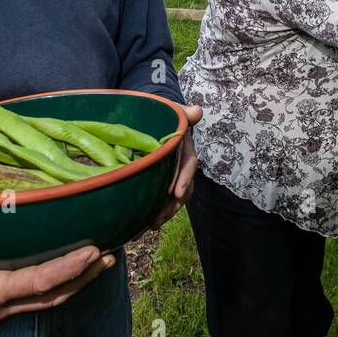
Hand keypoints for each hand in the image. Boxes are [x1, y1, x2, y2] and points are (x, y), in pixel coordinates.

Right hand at [0, 210, 112, 333]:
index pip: (39, 282)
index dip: (68, 268)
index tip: (91, 252)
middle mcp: (5, 305)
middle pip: (55, 295)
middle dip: (85, 276)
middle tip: (111, 254)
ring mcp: (7, 308)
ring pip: (52, 299)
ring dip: (80, 281)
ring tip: (103, 261)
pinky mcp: (5, 305)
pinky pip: (42, 297)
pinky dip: (63, 283)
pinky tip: (74, 269)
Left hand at [146, 103, 200, 230]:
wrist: (154, 119)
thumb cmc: (164, 115)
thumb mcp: (173, 112)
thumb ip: (183, 113)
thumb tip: (197, 111)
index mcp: (185, 149)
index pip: (189, 164)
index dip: (184, 178)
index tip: (177, 193)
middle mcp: (182, 164)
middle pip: (182, 188)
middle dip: (172, 205)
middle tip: (158, 219)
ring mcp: (172, 175)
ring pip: (172, 198)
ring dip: (163, 213)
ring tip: (150, 225)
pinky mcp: (161, 182)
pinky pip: (161, 199)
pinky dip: (153, 212)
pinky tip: (140, 225)